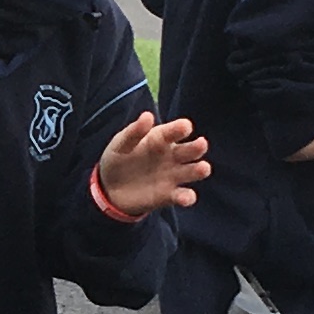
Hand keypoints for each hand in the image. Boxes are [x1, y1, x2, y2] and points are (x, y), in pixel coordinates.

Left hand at [92, 111, 207, 215]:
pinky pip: (182, 195)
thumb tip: (148, 115)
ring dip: (199, 170)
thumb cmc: (118, 158)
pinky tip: (186, 198)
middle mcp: (172, 155)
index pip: (173, 131)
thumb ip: (134, 132)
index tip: (185, 127)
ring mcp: (173, 175)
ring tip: (203, 169)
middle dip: (197, 147)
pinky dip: (187, 197)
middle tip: (201, 144)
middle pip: (189, 150)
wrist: (109, 188)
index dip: (180, 128)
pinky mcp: (170, 195)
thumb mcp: (121, 144)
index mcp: (161, 138)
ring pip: (192, 171)